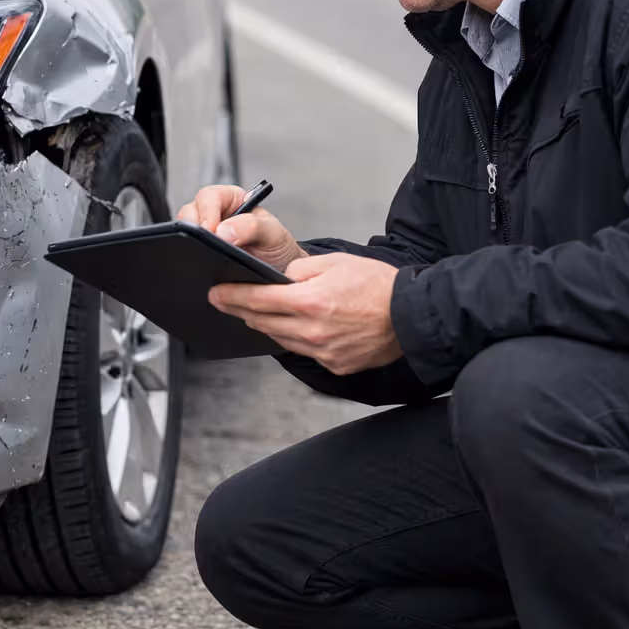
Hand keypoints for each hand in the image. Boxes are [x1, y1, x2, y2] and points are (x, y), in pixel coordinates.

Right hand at [177, 185, 306, 271]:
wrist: (280, 274)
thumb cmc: (277, 248)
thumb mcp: (272, 234)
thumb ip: (252, 227)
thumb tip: (223, 231)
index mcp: (232, 200)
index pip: (210, 197)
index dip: (207, 211)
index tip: (211, 230)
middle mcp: (215, 214)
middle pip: (190, 212)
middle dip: (193, 228)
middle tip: (202, 245)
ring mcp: (206, 234)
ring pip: (185, 232)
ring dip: (189, 242)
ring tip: (202, 256)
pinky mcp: (200, 253)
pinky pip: (187, 251)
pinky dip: (190, 257)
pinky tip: (200, 265)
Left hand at [209, 253, 402, 373]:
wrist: (413, 316)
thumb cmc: (378, 285)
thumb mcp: (335, 262)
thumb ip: (299, 270)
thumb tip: (277, 280)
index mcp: (310, 302)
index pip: (257, 300)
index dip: (231, 296)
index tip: (215, 293)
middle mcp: (313, 332)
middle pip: (262, 323)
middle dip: (240, 311)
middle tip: (224, 301)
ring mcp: (323, 352)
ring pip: (280, 339)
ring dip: (264, 325)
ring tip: (254, 313)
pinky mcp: (335, 365)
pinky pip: (303, 351)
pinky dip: (294, 338)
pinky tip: (291, 327)